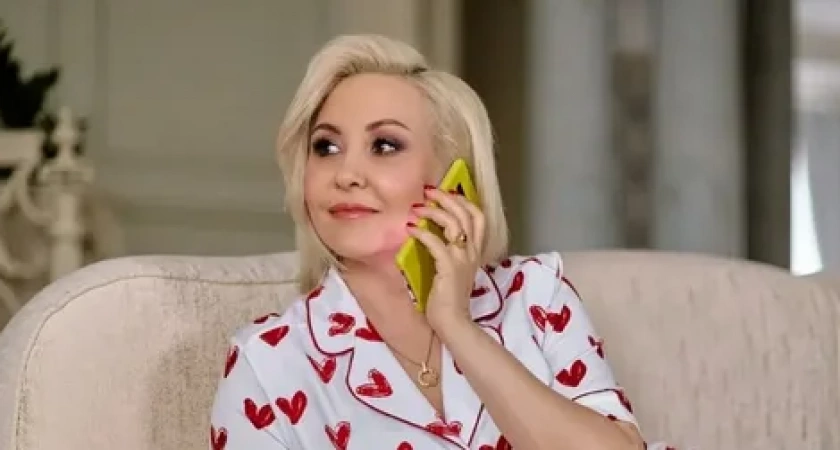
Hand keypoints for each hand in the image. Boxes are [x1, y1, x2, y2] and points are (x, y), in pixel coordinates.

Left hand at [407, 186, 485, 328]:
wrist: (453, 322)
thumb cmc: (449, 298)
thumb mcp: (454, 269)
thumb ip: (449, 251)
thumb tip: (431, 231)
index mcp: (475, 251)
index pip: (478, 216)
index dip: (463, 200)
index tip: (447, 191)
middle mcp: (472, 251)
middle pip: (466, 213)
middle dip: (447, 197)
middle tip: (428, 191)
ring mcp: (462, 259)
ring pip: (453, 223)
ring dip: (433, 212)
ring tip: (417, 208)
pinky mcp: (449, 268)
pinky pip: (435, 242)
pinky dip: (422, 232)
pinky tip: (410, 229)